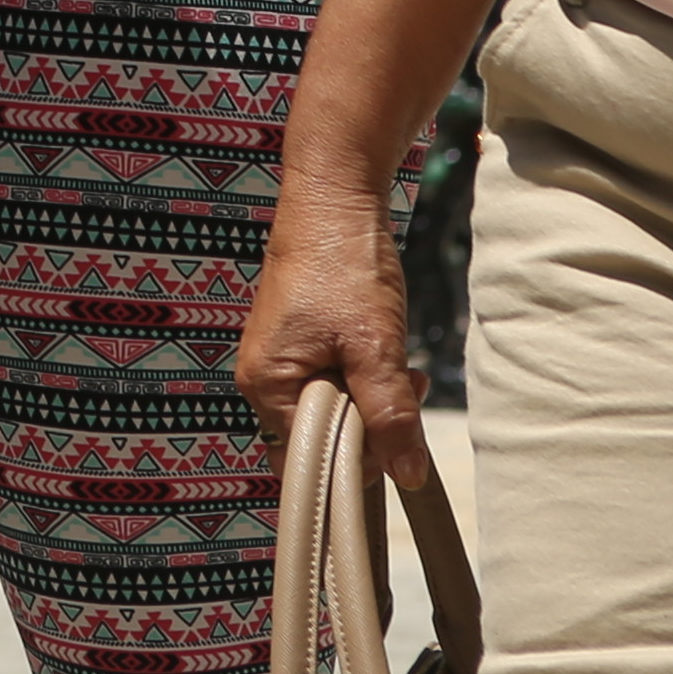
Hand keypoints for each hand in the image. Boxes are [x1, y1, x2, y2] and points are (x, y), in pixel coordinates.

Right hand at [235, 177, 433, 492]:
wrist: (333, 197)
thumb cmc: (342, 266)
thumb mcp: (375, 348)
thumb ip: (390, 416)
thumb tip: (408, 476)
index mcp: (267, 385)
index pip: (309, 461)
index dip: (358, 459)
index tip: (398, 434)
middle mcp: (263, 378)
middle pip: (319, 439)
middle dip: (370, 428)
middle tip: (406, 393)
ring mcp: (280, 359)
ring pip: (333, 409)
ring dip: (373, 402)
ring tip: (404, 372)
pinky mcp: (299, 342)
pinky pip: (332, 383)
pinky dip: (364, 379)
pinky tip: (387, 357)